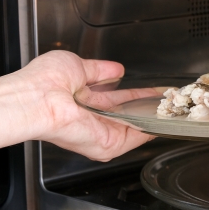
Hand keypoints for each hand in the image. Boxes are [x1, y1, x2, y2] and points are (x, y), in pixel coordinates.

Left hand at [0, 50, 157, 160]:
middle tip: (168, 98)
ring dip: (153, 118)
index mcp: (83, 100)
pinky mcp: (107, 144)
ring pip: (134, 128)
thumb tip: (115, 69)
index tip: (152, 89)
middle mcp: (92, 119)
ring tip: (171, 107)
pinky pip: (134, 139)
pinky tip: (163, 118)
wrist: (37, 100)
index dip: (135, 93)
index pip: (116, 98)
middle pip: (128, 114)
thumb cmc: (44, 82)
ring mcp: (100, 133)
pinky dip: (150, 129)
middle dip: (148, 106)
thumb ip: (98, 70)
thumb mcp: (76, 66)